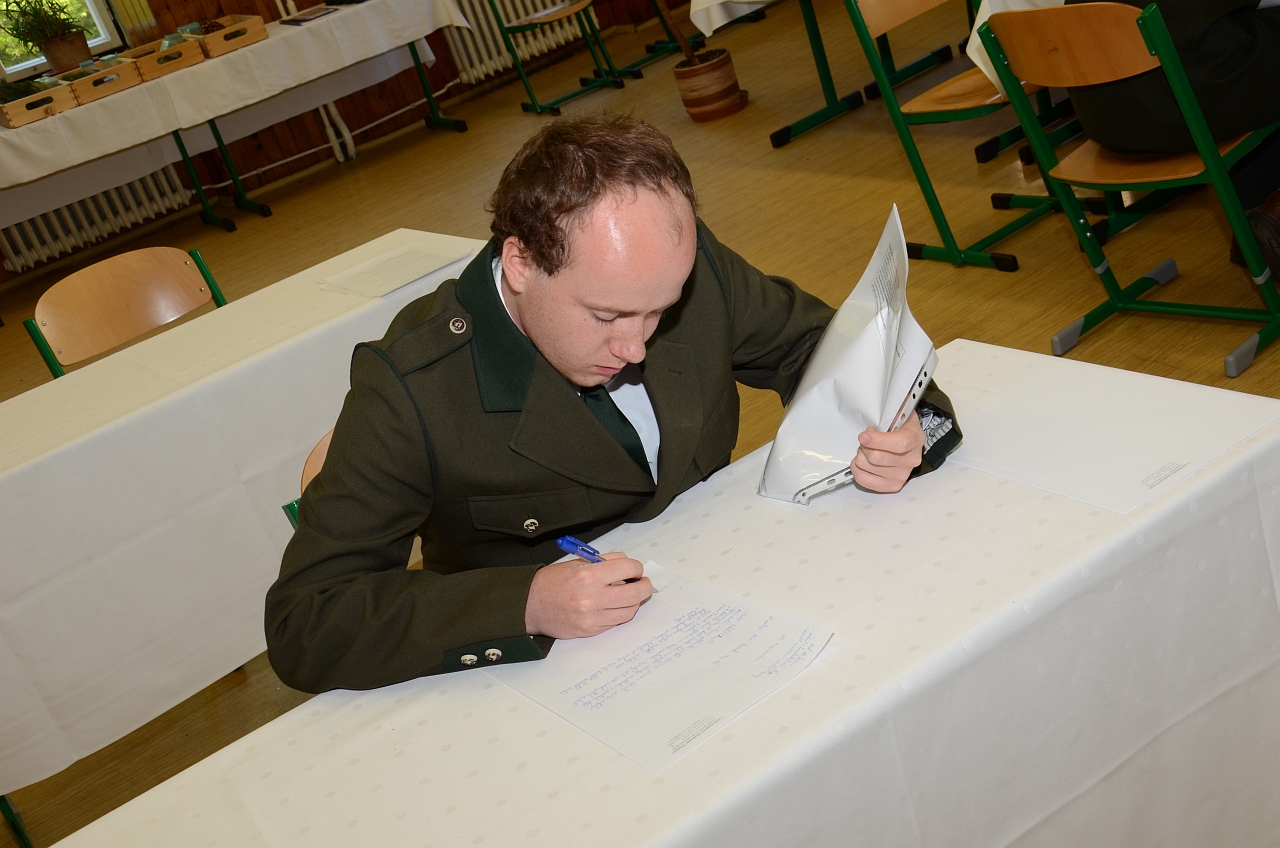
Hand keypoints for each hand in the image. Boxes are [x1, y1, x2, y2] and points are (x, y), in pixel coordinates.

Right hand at [525, 552, 652, 638]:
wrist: (530, 605)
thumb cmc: (552, 582)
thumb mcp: (577, 563)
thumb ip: (604, 562)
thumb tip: (627, 564)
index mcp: (588, 576)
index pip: (628, 568)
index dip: (636, 567)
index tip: (636, 569)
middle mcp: (592, 598)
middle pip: (635, 593)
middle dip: (644, 586)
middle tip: (643, 582)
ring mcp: (592, 617)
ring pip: (629, 611)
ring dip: (635, 602)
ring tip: (630, 594)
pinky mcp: (590, 630)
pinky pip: (616, 622)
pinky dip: (620, 613)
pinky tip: (616, 605)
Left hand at [851, 411, 924, 493]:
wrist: (908, 440)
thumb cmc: (899, 427)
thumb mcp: (897, 414)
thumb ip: (885, 418)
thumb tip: (870, 430)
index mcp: (915, 439)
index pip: (900, 444)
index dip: (878, 441)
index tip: (864, 435)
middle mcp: (911, 460)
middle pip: (877, 457)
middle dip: (865, 445)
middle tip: (866, 439)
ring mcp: (902, 475)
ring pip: (867, 466)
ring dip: (861, 455)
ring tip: (867, 450)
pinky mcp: (891, 486)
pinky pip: (863, 479)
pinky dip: (857, 469)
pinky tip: (862, 461)